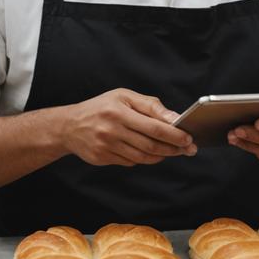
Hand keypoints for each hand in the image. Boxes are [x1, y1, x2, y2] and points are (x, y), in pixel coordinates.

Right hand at [57, 88, 195, 166]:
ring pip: (142, 157)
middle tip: (188, 149)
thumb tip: (174, 118)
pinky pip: (130, 162)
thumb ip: (150, 106)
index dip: (174, 134)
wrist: (69, 126)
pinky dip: (144, 159)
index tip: (188, 138)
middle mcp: (112, 130)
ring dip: (161, 156)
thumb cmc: (101, 107)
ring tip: (173, 151)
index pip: (153, 126)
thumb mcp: (123, 97)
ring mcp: (106, 146)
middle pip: (150, 145)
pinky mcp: (103, 158)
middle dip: (173, 148)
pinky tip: (151, 154)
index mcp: (119, 112)